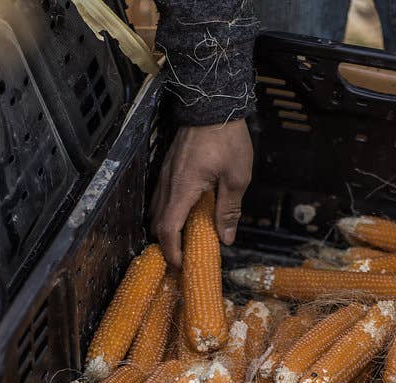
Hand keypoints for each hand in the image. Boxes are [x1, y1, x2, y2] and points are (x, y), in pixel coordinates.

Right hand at [150, 119, 253, 266]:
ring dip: (168, 229)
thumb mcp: (237, 178)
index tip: (180, 266)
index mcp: (182, 189)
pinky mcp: (169, 167)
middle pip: (158, 223)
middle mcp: (167, 183)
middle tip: (184, 260)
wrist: (212, 103)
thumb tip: (226, 238)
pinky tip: (187, 217)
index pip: (168, 229)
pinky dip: (170, 214)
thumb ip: (229, 210)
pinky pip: (163, 197)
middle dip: (168, 245)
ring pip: (158, 210)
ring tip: (186, 243)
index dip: (172, 252)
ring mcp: (165, 174)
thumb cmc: (227, 138)